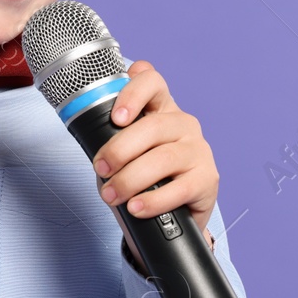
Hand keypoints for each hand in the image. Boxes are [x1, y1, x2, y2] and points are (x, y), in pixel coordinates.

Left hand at [91, 61, 218, 263]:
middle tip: (101, 169)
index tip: (115, 118)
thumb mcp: (123, 153)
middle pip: (153, 126)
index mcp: (161, 107)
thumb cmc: (143, 177)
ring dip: (130, 179)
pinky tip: (136, 207)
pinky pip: (180, 189)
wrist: (170, 216)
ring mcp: (199, 150)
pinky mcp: (208, 179)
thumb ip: (110, 137)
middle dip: (119, 149)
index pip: (152, 81)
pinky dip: (153, 200)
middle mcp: (183, 124)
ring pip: (164, 158)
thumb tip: (89, 140)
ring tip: (111, 195)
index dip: (133, 93)